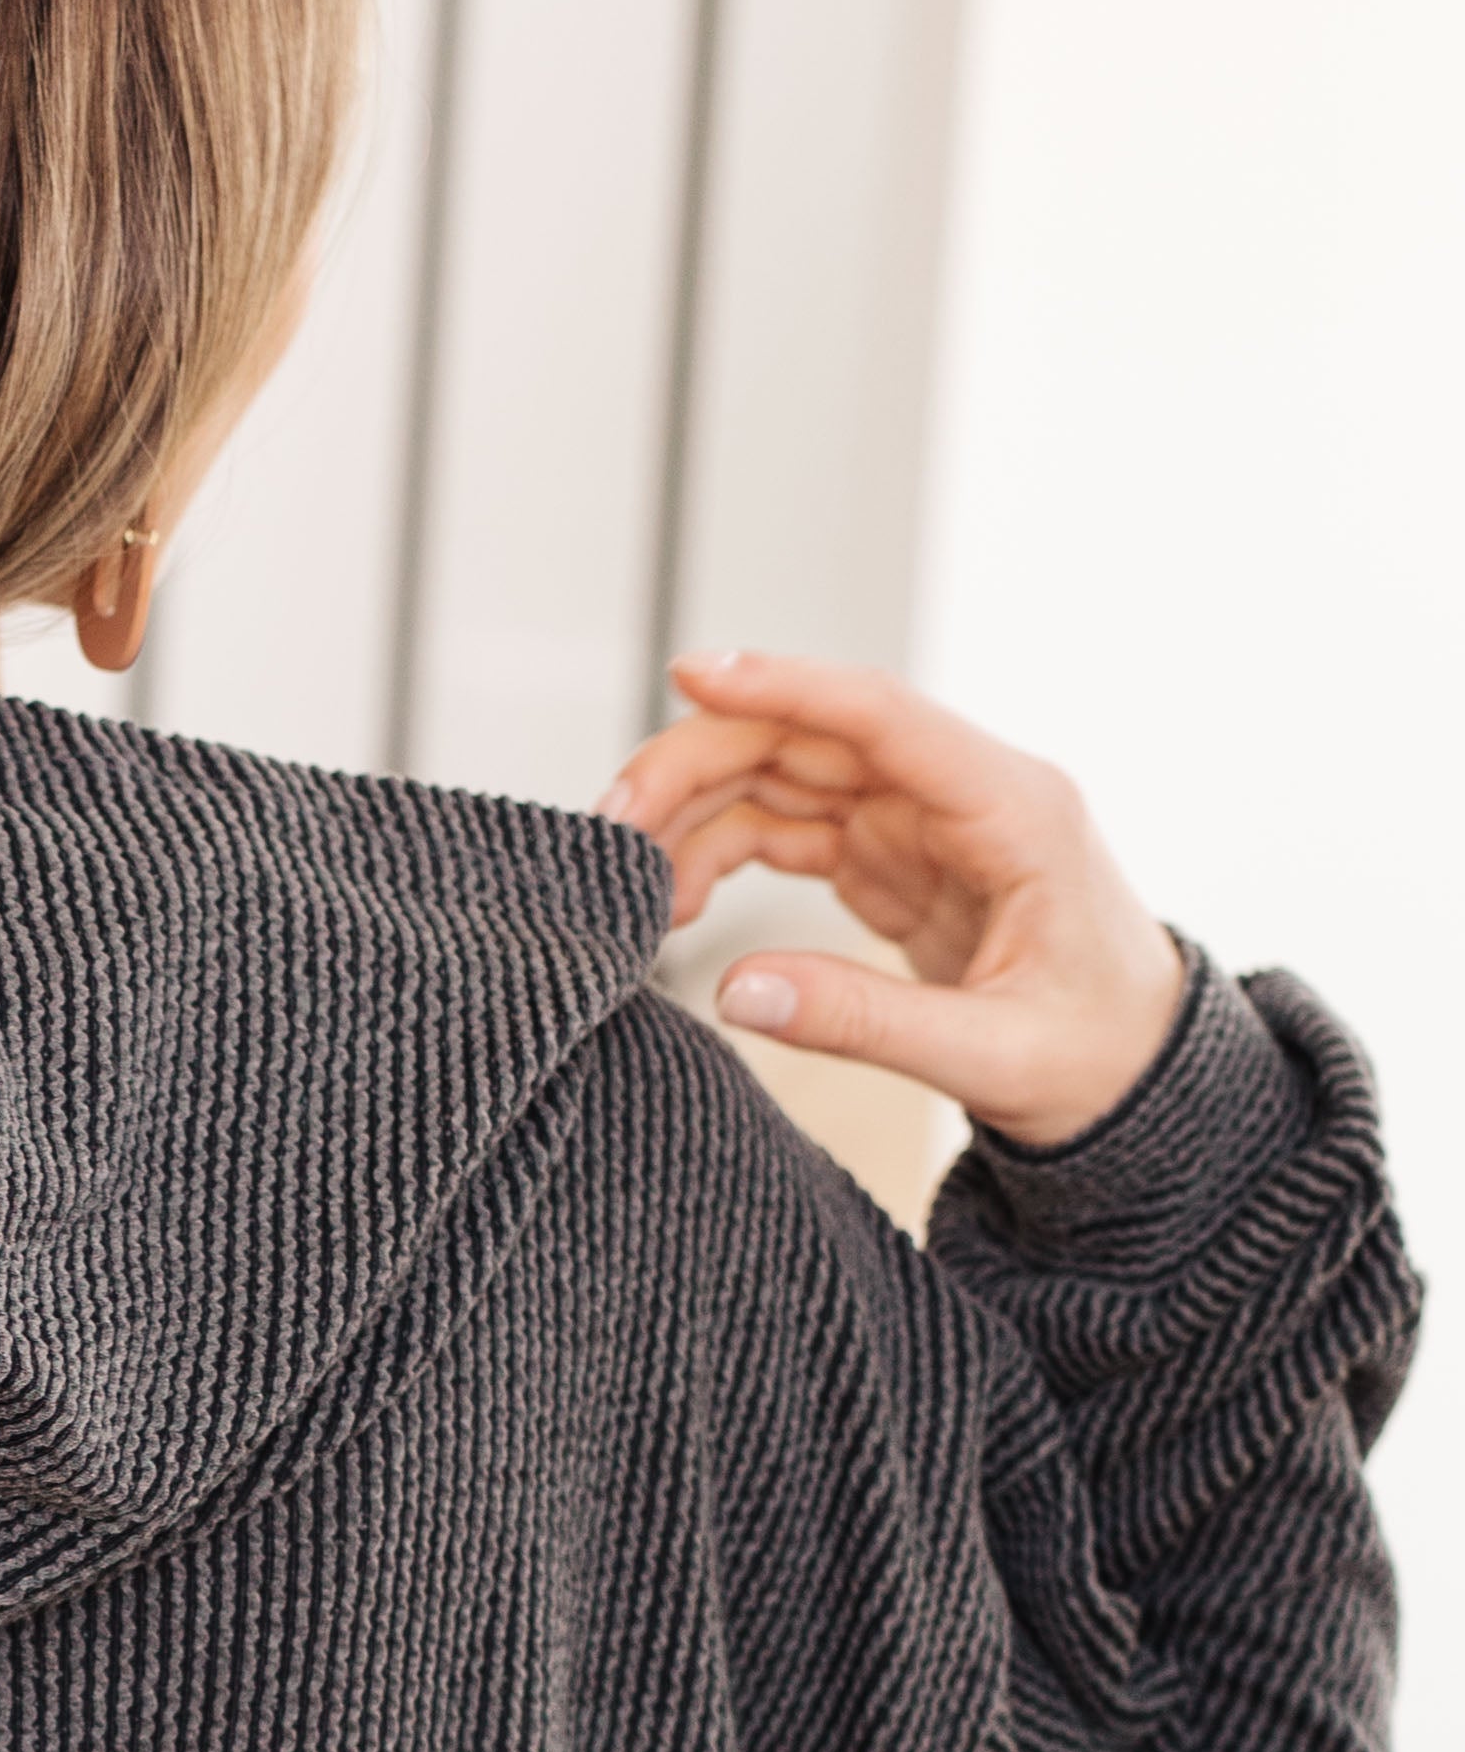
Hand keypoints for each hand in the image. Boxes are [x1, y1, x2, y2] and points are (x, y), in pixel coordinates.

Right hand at [601, 653, 1186, 1151]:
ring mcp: (921, 823)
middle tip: (616, 824)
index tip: (693, 672)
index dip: (785, 686)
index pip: (884, 716)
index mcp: (1014, 810)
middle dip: (702, 762)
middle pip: (810, 738)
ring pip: (787, 778)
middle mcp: (961, 795)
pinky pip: (790, 830)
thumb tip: (737, 991)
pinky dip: (724, 852)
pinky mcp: (891, 859)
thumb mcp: (991, 1056)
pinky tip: (681, 899)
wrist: (1136, 1079)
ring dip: (699, 809)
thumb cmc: (1096, 1058)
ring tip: (635, 880)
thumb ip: (864, 1023)